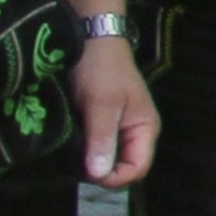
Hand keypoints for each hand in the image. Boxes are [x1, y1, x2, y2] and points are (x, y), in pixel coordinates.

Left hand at [72, 35, 159, 187]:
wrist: (92, 38)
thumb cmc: (101, 69)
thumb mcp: (101, 104)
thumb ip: (102, 139)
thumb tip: (99, 175)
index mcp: (145, 128)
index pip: (138, 168)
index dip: (115, 177)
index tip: (88, 173)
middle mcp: (136, 132)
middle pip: (124, 166)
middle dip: (102, 170)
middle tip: (75, 163)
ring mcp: (120, 127)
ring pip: (109, 157)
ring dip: (91, 160)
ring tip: (70, 155)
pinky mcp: (104, 122)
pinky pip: (98, 146)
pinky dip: (85, 150)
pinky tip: (69, 145)